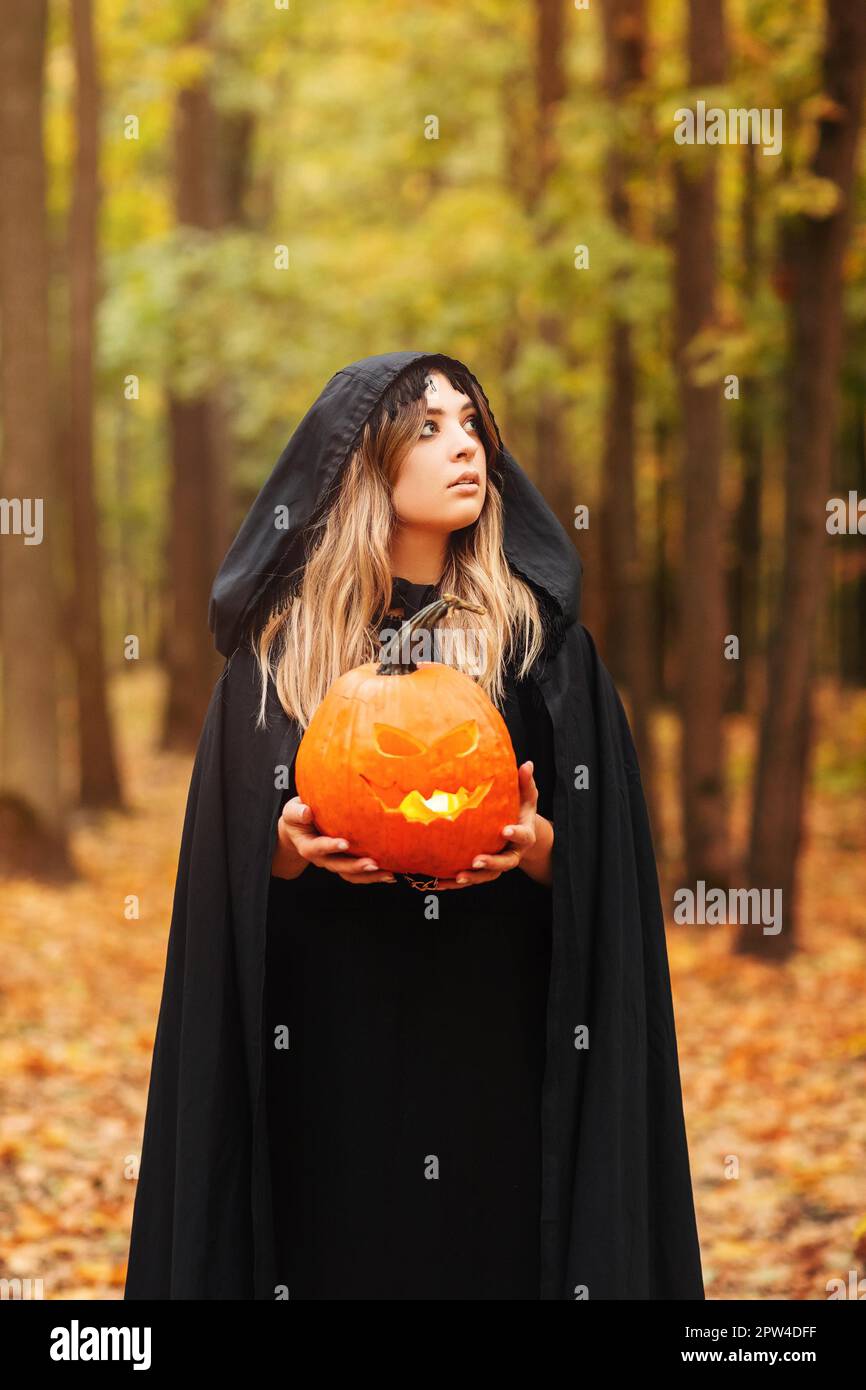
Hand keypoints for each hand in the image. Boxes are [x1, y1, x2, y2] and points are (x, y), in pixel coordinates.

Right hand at [271, 796, 396, 883]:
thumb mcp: (292, 811)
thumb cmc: (298, 816)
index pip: (318, 848)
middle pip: (338, 866)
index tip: (345, 843)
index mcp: (307, 846)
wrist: (300, 827)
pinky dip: (374, 876)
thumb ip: (297, 812)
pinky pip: (359, 874)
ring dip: (369, 876)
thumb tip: (306, 812)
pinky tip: (390, 874)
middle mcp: (321, 858)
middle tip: (372, 863)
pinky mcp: (346, 862)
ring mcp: (334, 862)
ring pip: (351, 874)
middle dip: (356, 866)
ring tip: (387, 874)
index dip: (330, 847)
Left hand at [436, 760, 551, 889]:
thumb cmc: (520, 811)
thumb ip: (525, 783)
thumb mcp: (526, 797)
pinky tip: (439, 883)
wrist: (519, 834)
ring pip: (486, 876)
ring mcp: (497, 864)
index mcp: (523, 836)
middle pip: (504, 863)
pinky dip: (454, 883)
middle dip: (490, 863)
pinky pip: (469, 880)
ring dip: (472, 878)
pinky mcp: (482, 871)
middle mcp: (512, 853)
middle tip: (476, 860)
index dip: (515, 833)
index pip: (522, 835)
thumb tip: (527, 764)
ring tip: (457, 877)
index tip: (505, 829)